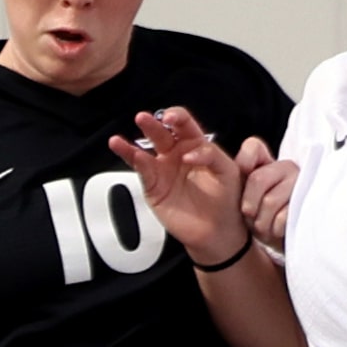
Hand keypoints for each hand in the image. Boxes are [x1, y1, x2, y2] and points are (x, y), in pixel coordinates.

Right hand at [107, 106, 248, 263]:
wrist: (218, 230)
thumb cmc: (226, 199)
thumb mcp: (226, 170)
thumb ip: (210, 154)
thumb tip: (189, 153)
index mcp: (195, 144)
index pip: (183, 124)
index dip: (176, 116)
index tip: (171, 118)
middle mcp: (176, 154)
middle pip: (160, 132)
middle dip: (152, 124)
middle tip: (144, 119)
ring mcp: (163, 170)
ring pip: (144, 150)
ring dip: (132, 142)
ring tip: (120, 138)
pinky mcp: (154, 187)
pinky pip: (141, 170)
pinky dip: (132, 159)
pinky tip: (123, 149)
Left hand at [238, 138, 297, 249]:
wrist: (275, 244)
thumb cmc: (255, 218)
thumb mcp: (240, 195)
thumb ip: (229, 176)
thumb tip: (195, 155)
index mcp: (265, 162)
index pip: (253, 147)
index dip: (245, 162)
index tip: (241, 176)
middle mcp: (284, 168)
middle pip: (258, 179)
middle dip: (249, 204)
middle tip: (250, 215)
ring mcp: (298, 184)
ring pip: (270, 201)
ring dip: (261, 222)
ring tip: (264, 226)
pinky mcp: (307, 204)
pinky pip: (283, 218)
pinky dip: (274, 230)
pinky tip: (276, 231)